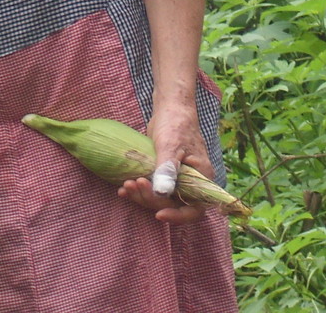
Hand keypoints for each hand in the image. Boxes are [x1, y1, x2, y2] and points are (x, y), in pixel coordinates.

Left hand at [115, 95, 211, 223]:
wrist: (170, 109)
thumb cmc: (175, 123)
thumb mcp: (170, 145)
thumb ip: (167, 169)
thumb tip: (162, 193)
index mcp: (201, 177)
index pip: (195, 209)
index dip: (178, 216)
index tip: (159, 215)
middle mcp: (192, 182)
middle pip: (172, 204)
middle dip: (151, 200)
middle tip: (133, 185)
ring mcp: (178, 180)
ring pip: (160, 199)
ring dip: (142, 196)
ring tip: (125, 186)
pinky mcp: (164, 175)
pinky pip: (153, 190)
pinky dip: (139, 191)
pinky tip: (124, 188)